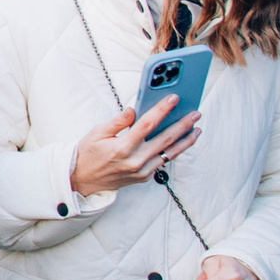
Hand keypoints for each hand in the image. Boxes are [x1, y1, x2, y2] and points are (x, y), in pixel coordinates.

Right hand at [68, 96, 200, 197]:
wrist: (83, 180)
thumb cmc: (88, 154)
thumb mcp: (97, 133)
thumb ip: (118, 121)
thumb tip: (133, 109)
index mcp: (122, 147)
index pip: (147, 124)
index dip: (162, 110)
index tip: (173, 99)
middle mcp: (135, 160)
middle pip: (165, 139)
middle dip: (183, 124)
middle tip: (195, 113)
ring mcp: (142, 171)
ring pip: (169, 153)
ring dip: (185, 140)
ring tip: (197, 129)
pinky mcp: (144, 176)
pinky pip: (163, 161)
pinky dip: (174, 151)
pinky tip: (181, 141)